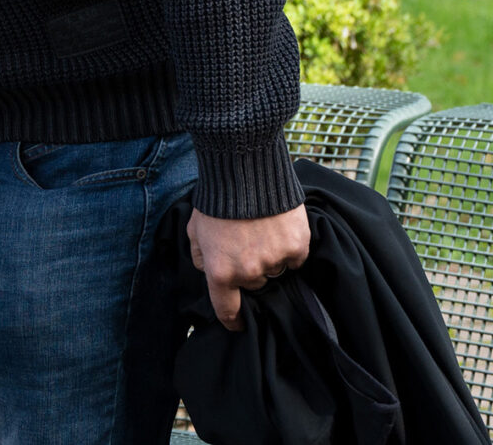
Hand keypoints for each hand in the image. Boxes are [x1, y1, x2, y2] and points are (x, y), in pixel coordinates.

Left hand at [188, 204, 311, 329]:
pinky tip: (280, 227)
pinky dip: (290, 246)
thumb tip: (207, 270)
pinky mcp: (297, 246)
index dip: (233, 321)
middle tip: (247, 242)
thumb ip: (199, 256)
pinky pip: (295, 257)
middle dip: (250, 269)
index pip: (227, 310)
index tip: (238, 324)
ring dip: (270, 256)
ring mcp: (274, 260)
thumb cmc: (217, 199)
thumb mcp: (195, 229)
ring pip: (275, 270)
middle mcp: (249, 272)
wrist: (245, 168)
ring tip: (263, 229)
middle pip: (254, 284)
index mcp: (220, 272)